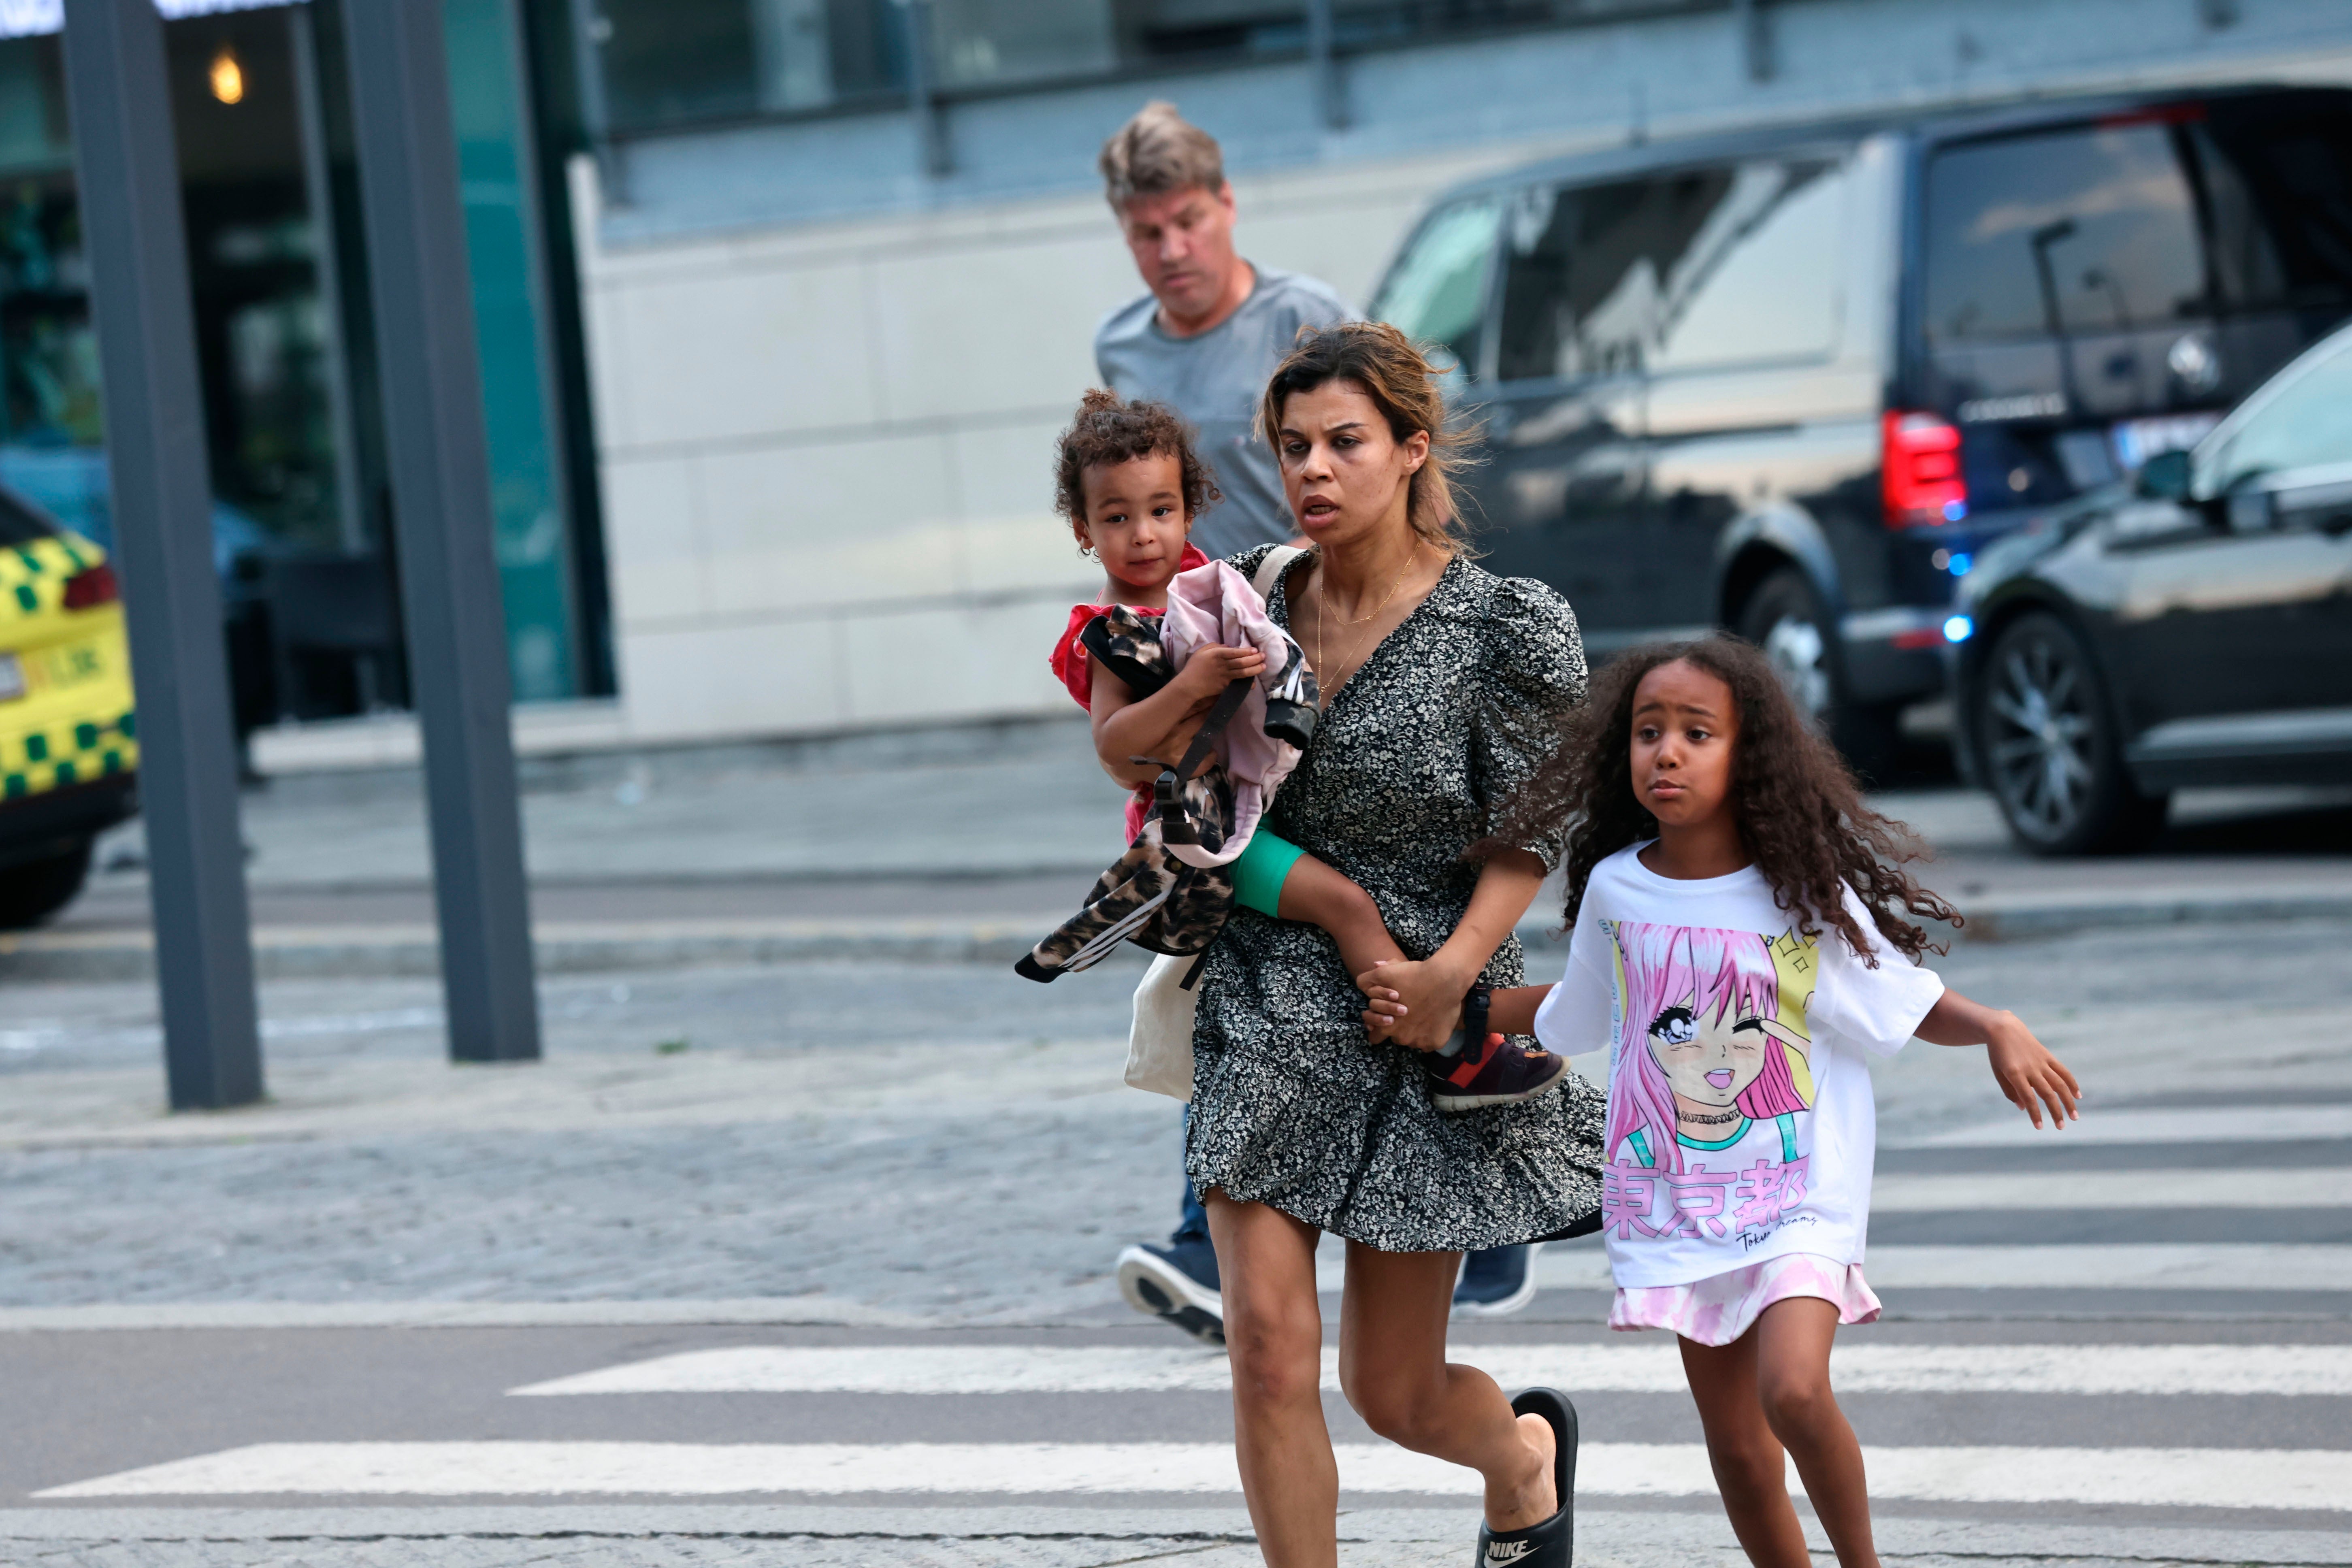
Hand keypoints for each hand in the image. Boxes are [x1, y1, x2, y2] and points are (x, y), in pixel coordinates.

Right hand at [1172, 644, 1265, 701]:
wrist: (1189, 685)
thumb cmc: (1194, 666)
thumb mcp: (1202, 651)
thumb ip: (1215, 646)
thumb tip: (1229, 647)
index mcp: (1217, 654)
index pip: (1236, 652)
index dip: (1247, 651)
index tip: (1255, 650)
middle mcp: (1223, 665)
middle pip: (1243, 662)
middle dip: (1255, 659)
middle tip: (1263, 656)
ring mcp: (1225, 676)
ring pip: (1244, 672)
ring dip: (1255, 669)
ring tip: (1263, 666)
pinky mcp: (1225, 686)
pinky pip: (1239, 684)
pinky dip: (1247, 684)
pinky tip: (1253, 683)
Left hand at [1353, 956, 1469, 1051]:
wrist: (1445, 979)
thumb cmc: (1414, 976)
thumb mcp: (1387, 974)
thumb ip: (1371, 978)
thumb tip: (1367, 976)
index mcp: (1386, 1025)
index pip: (1375, 1037)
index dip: (1379, 1029)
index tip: (1388, 1021)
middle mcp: (1401, 1038)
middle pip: (1396, 1038)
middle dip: (1400, 1029)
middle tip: (1409, 1014)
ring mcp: (1419, 1042)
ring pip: (1414, 1041)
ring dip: (1416, 1032)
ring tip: (1423, 1016)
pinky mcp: (1435, 1043)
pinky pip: (1429, 1044)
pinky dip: (1431, 1035)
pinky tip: (1434, 1021)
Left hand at [1985, 1014, 2081, 1128]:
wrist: (2003, 1029)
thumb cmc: (1998, 1054)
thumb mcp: (1998, 1073)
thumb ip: (2010, 1092)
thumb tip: (2024, 1108)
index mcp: (2015, 1074)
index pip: (2029, 1098)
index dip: (2035, 1114)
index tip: (2040, 1127)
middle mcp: (2030, 1069)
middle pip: (2047, 1094)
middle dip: (2056, 1112)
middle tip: (2061, 1127)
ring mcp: (2041, 1062)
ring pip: (2059, 1084)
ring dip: (2068, 1101)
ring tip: (2075, 1116)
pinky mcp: (2047, 1056)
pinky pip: (2063, 1071)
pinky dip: (2071, 1083)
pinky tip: (2077, 1096)